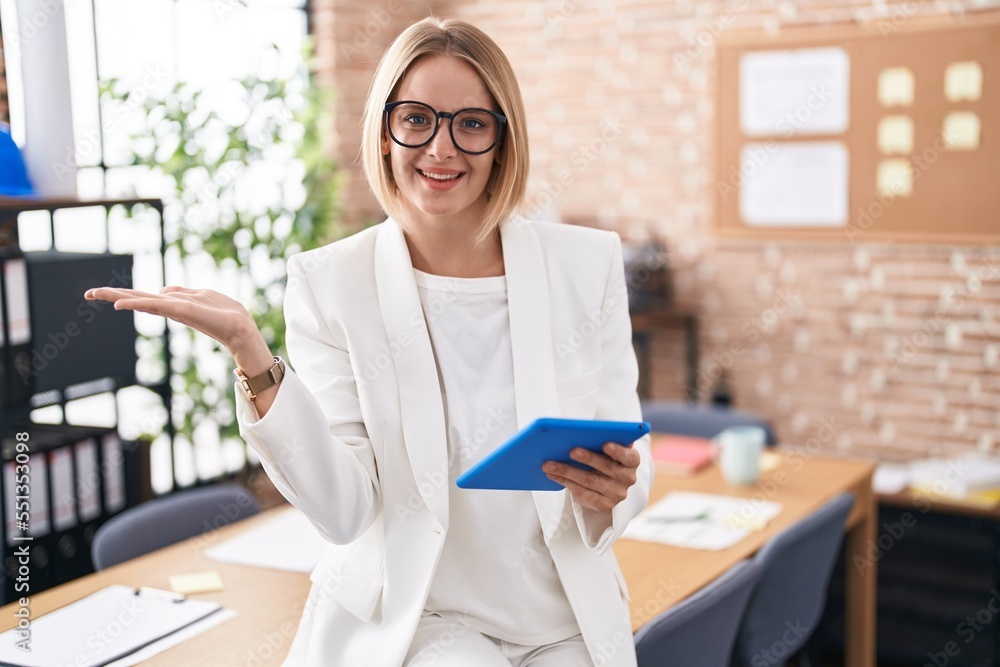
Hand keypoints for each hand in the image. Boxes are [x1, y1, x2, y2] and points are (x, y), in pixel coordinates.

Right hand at [84, 286, 269, 368]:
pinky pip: (155, 305)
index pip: (145, 297)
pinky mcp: (182, 311)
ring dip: (118, 296)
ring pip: (142, 300)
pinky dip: (137, 304)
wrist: (241, 330)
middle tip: (87, 293)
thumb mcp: (202, 296)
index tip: (102, 293)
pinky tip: (121, 304)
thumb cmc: (225, 314)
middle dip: (113, 294)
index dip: (125, 294)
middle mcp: (171, 307)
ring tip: (96, 294)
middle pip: (138, 298)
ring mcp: (175, 310)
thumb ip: (181, 293)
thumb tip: (161, 290)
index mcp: (174, 303)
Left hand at [543, 442, 639, 512]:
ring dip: (567, 471)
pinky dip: (565, 482)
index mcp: (632, 461)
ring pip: (590, 481)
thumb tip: (581, 433)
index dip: (618, 450)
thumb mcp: (608, 450)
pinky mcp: (604, 505)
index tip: (605, 443)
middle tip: (571, 451)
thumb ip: (602, 441)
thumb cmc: (604, 459)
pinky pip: (582, 493)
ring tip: (550, 464)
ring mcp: (617, 494)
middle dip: (587, 458)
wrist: (606, 484)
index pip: (629, 456)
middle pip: (606, 467)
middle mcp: (628, 478)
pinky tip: (553, 475)